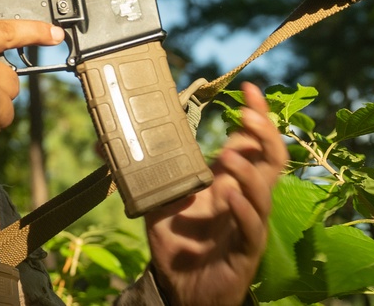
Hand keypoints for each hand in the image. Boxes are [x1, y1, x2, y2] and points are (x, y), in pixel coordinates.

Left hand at [145, 82, 287, 305]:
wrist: (179, 285)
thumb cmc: (175, 239)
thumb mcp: (153, 198)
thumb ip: (134, 170)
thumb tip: (102, 140)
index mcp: (227, 178)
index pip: (252, 141)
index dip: (257, 115)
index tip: (249, 88)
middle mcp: (243, 196)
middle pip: (271, 160)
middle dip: (264, 134)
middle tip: (247, 115)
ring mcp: (247, 222)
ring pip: (264, 192)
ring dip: (248, 171)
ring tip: (228, 156)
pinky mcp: (244, 250)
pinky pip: (252, 228)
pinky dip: (242, 209)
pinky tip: (228, 194)